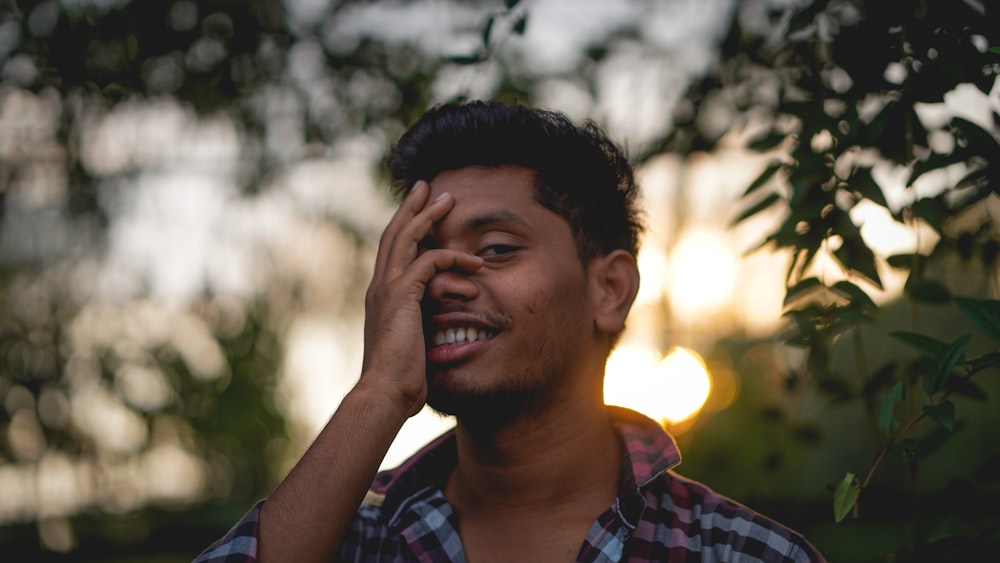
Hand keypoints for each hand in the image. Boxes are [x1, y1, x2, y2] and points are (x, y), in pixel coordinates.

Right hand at [359, 181, 482, 416]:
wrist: (384, 394)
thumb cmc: (402, 380)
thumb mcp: (414, 346)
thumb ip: (422, 328)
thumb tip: (441, 326)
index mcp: (381, 298)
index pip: (391, 253)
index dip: (404, 229)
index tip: (418, 211)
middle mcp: (379, 288)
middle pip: (393, 234)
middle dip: (411, 208)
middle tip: (426, 187)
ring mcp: (386, 290)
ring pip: (406, 238)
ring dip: (428, 216)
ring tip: (447, 199)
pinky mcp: (401, 296)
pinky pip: (429, 262)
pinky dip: (452, 258)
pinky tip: (474, 263)